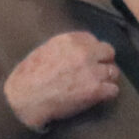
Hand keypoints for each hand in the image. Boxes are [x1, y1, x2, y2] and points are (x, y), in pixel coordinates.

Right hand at [5, 32, 120, 130]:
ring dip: (107, 78)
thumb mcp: (44, 51)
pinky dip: (108, 94)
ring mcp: (92, 71)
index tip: (88, 58)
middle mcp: (83, 53)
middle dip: (104, 61)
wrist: (24, 99)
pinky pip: (113, 90)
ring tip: (96, 85)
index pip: (92, 39)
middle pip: (108, 52)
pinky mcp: (96, 90)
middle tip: (96, 71)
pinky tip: (98, 96)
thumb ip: (64, 48)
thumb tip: (78, 50)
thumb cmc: (28, 77)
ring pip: (114, 72)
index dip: (92, 50)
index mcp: (69, 41)